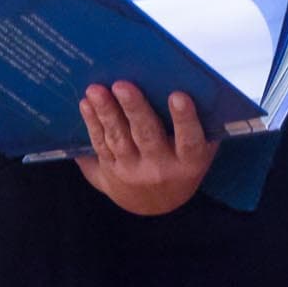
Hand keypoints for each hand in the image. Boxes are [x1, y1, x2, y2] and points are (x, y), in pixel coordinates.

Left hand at [73, 82, 216, 215]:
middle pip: (147, 136)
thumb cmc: (182, 162)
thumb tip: (194, 80)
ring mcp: (132, 171)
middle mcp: (160, 168)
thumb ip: (201, 124)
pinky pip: (100, 145)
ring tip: (96, 90)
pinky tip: (86, 104)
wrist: (156, 206)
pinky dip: (92, 123)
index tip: (178, 95)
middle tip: (122, 85)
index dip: (185, 119)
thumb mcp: (200, 151)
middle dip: (134, 109)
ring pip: (118, 139)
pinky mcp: (110, 170)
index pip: (189, 141)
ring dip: (106, 113)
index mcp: (189, 162)